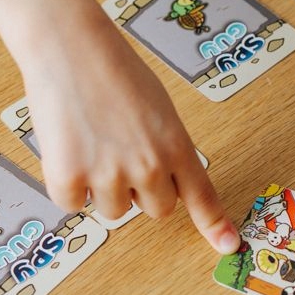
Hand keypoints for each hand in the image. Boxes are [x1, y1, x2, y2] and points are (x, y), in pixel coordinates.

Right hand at [19, 2, 239, 253]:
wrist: (70, 48)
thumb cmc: (114, 71)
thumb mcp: (159, 109)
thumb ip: (166, 148)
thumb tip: (161, 182)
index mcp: (175, 145)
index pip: (201, 195)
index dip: (214, 224)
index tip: (228, 245)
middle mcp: (148, 166)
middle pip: (155, 210)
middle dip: (141, 191)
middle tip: (120, 152)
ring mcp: (109, 175)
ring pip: (114, 210)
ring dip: (102, 188)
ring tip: (92, 142)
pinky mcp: (69, 180)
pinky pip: (73, 204)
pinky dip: (67, 184)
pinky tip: (67, 146)